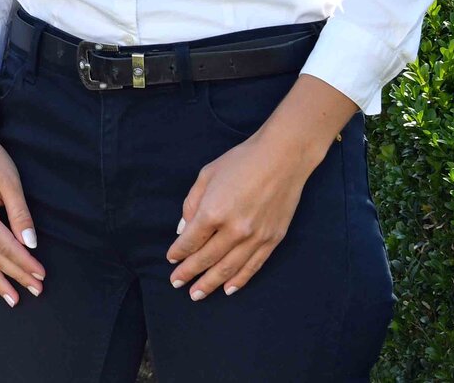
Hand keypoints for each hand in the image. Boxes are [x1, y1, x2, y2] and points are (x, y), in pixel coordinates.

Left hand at [164, 130, 315, 298]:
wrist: (282, 158)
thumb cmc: (240, 161)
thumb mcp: (207, 175)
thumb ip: (191, 204)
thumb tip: (183, 230)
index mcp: (213, 211)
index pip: (191, 241)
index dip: (179, 253)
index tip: (171, 260)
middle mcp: (234, 229)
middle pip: (206, 258)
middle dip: (189, 272)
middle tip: (176, 283)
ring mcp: (255, 237)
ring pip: (228, 269)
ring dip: (211, 283)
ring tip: (197, 294)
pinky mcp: (272, 240)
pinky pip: (253, 266)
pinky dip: (239, 280)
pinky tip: (228, 289)